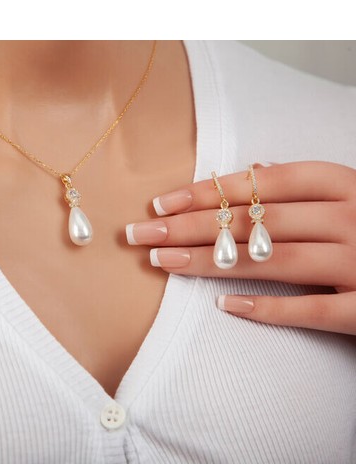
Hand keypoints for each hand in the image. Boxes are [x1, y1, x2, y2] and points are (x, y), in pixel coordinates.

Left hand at [125, 161, 355, 335]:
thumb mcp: (354, 194)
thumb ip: (311, 184)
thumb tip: (257, 165)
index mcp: (347, 184)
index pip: (263, 183)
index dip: (209, 191)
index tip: (161, 201)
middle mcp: (354, 217)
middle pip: (257, 221)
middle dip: (191, 225)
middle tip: (140, 234)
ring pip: (273, 261)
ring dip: (211, 262)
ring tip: (162, 263)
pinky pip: (314, 310)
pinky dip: (269, 309)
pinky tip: (226, 308)